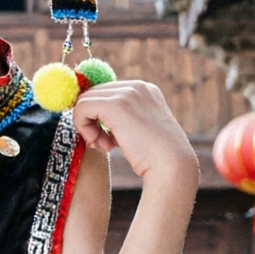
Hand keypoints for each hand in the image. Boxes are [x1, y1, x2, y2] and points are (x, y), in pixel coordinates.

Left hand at [68, 79, 199, 197]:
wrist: (172, 167)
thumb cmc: (156, 159)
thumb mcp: (138, 131)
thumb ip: (122, 121)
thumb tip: (95, 121)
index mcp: (144, 90)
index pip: (106, 93)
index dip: (99, 117)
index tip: (108, 140)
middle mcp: (136, 86)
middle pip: (93, 94)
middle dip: (92, 121)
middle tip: (104, 145)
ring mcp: (127, 93)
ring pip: (84, 100)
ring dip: (87, 127)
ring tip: (104, 146)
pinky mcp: (116, 105)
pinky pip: (82, 108)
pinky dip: (83, 128)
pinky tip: (101, 145)